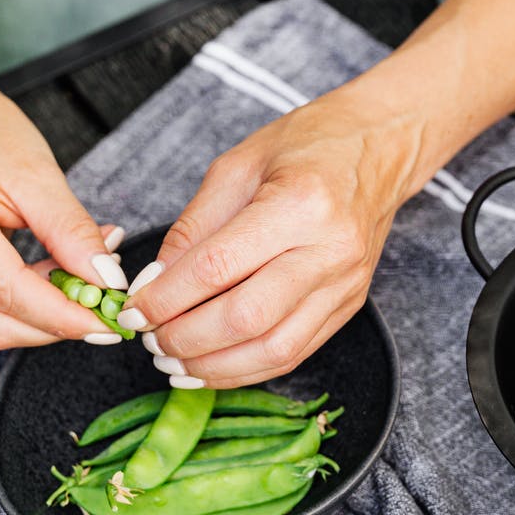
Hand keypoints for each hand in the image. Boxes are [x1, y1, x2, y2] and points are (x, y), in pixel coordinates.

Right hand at [0, 0, 130, 349]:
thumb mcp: (39, 172)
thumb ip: (72, 231)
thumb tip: (106, 280)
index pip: (7, 291)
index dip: (62, 315)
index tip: (107, 320)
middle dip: (56, 324)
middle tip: (104, 305)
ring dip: (45, 316)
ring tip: (84, 279)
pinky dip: (29, 304)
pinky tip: (58, 276)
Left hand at [118, 92, 418, 387]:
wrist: (379, 148)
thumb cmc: (307, 146)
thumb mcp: (237, 167)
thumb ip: (194, 227)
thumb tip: (155, 282)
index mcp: (300, 204)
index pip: (217, 267)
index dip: (167, 296)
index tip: (135, 309)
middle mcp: (330, 250)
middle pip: (247, 317)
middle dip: (187, 338)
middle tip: (150, 339)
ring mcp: (345, 284)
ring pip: (274, 349)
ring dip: (215, 365)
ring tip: (173, 362)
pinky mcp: (349, 305)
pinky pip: (295, 353)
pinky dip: (247, 369)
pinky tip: (212, 367)